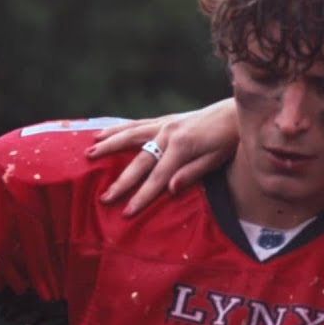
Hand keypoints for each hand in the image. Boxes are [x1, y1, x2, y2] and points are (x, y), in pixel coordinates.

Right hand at [88, 98, 239, 215]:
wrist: (235, 113)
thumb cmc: (229, 140)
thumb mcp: (217, 159)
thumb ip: (193, 173)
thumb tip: (169, 188)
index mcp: (183, 146)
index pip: (158, 178)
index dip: (142, 196)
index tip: (127, 212)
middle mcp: (169, 133)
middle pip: (140, 161)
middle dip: (121, 181)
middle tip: (105, 198)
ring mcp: (164, 124)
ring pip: (130, 136)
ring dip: (108, 146)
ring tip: (88, 155)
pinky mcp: (164, 120)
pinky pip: (136, 125)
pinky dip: (117, 130)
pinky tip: (101, 134)